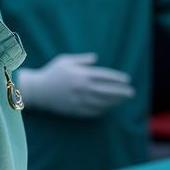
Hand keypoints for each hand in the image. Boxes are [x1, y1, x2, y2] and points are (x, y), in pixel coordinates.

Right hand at [18, 53, 134, 117]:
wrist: (38, 91)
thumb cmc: (52, 73)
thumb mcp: (65, 61)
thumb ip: (82, 60)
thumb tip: (95, 58)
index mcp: (82, 75)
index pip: (106, 77)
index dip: (118, 79)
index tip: (127, 80)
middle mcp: (83, 88)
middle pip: (107, 91)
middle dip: (121, 92)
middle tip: (131, 92)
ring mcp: (79, 100)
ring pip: (102, 102)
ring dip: (115, 101)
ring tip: (123, 100)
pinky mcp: (75, 110)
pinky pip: (93, 111)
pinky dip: (103, 110)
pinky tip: (109, 108)